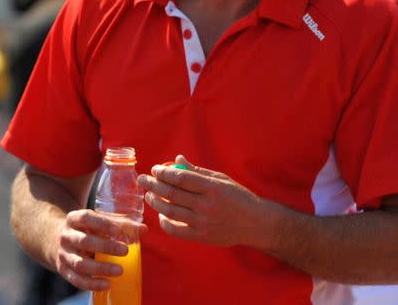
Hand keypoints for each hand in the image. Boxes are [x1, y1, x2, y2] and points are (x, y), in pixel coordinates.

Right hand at [52, 208, 147, 290]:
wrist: (54, 240)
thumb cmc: (84, 230)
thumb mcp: (95, 223)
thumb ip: (119, 224)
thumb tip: (144, 229)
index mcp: (73, 219)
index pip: (85, 218)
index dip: (102, 223)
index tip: (118, 230)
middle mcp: (66, 236)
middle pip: (83, 241)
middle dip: (105, 246)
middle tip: (124, 250)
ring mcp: (63, 254)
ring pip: (80, 263)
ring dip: (100, 268)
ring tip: (119, 271)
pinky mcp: (64, 270)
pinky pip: (77, 280)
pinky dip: (92, 284)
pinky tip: (107, 285)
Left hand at [137, 155, 265, 247]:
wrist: (255, 223)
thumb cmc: (237, 197)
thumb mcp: (221, 179)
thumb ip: (197, 171)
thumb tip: (177, 160)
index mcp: (212, 187)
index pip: (181, 178)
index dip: (164, 173)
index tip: (155, 169)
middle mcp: (206, 205)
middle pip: (172, 194)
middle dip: (152, 185)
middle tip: (142, 179)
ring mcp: (203, 223)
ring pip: (170, 211)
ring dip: (155, 202)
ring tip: (147, 195)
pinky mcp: (202, 237)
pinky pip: (176, 230)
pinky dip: (164, 222)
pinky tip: (160, 214)